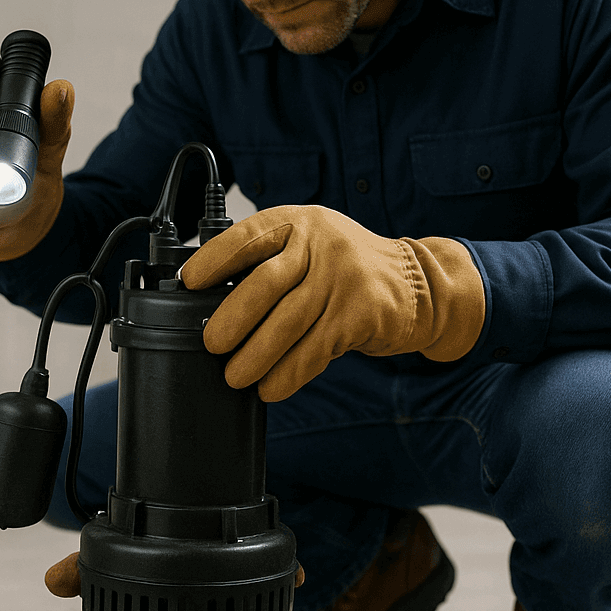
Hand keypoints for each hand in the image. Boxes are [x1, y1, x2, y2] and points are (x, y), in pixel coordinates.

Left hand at [179, 205, 485, 401]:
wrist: (420, 285)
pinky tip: (271, 387)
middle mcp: (321, 243)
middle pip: (267, 282)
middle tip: (210, 344)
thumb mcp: (312, 247)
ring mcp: (344, 277)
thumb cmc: (349, 270)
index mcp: (299, 222)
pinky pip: (317, 348)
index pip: (249, 235)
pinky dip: (289, 373)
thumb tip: (213, 306)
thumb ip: (272, 263)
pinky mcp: (363, 312)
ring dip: (257, 355)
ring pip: (290, 321)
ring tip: (235, 377)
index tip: (190, 283)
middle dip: (233, 317)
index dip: (215, 259)